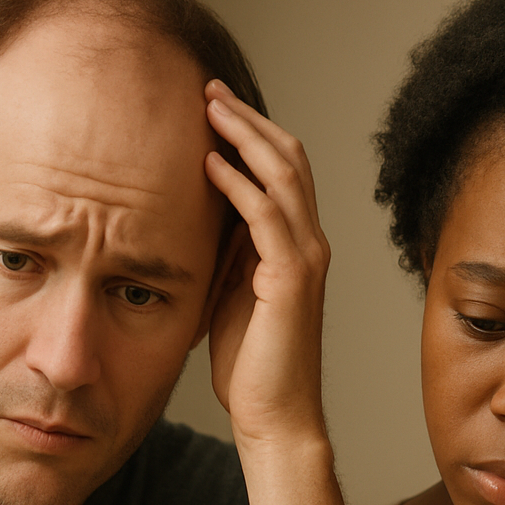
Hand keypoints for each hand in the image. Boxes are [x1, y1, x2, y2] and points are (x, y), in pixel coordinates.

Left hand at [203, 80, 330, 448]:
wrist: (277, 416)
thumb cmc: (253, 365)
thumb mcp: (232, 293)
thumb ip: (226, 253)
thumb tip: (193, 217)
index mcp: (298, 246)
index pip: (285, 171)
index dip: (253, 132)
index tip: (214, 105)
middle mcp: (311, 244)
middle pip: (289, 159)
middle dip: (248, 119)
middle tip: (209, 88)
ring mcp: (306, 259)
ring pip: (284, 176)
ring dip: (244, 136)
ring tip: (209, 106)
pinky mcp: (291, 279)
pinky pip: (266, 215)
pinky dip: (239, 182)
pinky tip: (210, 162)